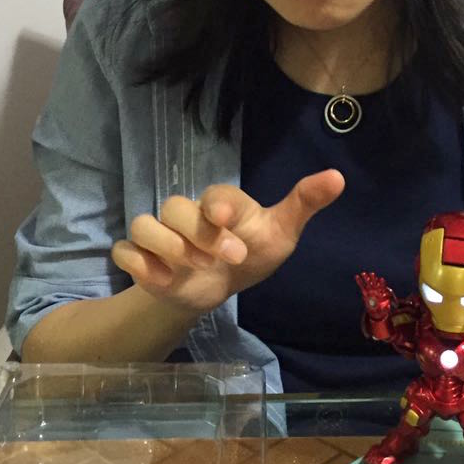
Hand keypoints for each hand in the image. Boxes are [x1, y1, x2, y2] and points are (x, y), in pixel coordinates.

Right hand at [111, 169, 344, 314]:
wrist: (220, 286)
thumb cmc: (251, 253)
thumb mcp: (281, 232)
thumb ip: (304, 203)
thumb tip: (338, 177)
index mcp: (221, 204)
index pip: (214, 194)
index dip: (217, 204)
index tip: (227, 218)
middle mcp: (187, 214)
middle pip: (174, 207)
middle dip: (198, 233)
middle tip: (230, 257)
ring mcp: (161, 236)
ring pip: (144, 225)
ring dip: (166, 246)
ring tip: (195, 269)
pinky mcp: (142, 260)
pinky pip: (125, 252)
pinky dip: (139, 264)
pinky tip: (164, 280)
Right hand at [354, 271, 393, 320]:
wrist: (376, 312)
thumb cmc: (381, 310)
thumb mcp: (384, 311)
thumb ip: (385, 309)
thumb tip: (387, 307)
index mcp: (382, 293)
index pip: (382, 287)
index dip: (382, 283)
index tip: (381, 279)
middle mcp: (376, 290)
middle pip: (375, 283)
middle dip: (373, 278)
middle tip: (372, 274)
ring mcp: (370, 290)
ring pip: (368, 283)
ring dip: (366, 278)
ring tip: (363, 273)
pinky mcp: (365, 292)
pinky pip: (361, 286)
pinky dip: (359, 281)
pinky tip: (356, 276)